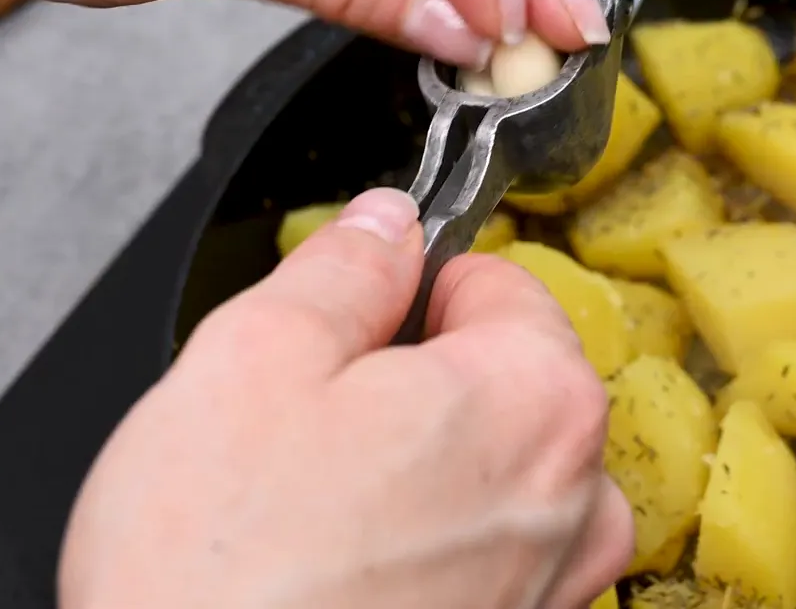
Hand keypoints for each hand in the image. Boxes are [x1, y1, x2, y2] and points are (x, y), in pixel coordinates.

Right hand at [59, 188, 631, 608]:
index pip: (498, 282)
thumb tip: (386, 223)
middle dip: (415, 388)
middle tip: (309, 434)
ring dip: (424, 479)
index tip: (352, 328)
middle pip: (504, 383)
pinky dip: (429, 561)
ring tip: (318, 517)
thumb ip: (341, 269)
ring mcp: (551, 589)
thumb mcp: (252, 358)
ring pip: (497, 480)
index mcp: (534, 395)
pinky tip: (344, 580)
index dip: (409, 293)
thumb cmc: (221, 576)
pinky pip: (486, 567)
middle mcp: (574, 496)